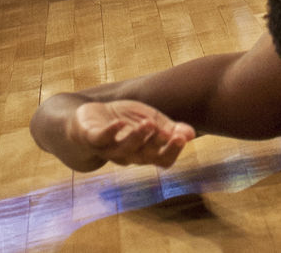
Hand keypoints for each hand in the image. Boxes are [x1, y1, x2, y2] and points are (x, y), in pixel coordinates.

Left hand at [68, 100, 194, 167]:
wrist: (89, 120)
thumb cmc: (124, 123)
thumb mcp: (151, 120)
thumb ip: (169, 128)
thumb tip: (191, 134)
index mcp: (145, 152)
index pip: (163, 160)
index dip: (173, 151)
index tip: (183, 137)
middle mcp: (128, 155)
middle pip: (145, 155)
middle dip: (157, 143)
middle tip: (168, 131)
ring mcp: (109, 148)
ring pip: (124, 149)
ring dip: (137, 138)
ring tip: (149, 123)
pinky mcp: (93, 138)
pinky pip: (101, 139)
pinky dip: (111, 132)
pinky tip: (119, 123)